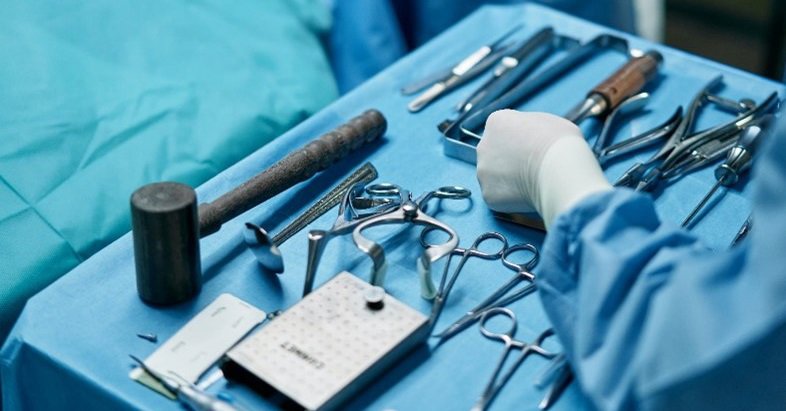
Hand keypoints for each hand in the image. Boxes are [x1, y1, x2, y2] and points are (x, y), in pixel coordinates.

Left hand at [476, 110, 611, 228]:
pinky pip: (499, 196)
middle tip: (531, 167)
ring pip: (494, 176)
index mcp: (497, 122)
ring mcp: (483, 171)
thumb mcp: (550, 122)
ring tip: (532, 182)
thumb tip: (533, 138)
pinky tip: (528, 194)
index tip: (532, 148)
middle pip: (494, 153)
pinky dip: (511, 198)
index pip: (502, 130)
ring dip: (509, 179)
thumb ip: (532, 128)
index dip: (519, 139)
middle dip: (509, 160)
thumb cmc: (560, 143)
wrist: (560, 171)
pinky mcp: (488, 194)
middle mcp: (484, 145)